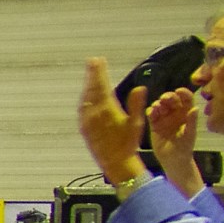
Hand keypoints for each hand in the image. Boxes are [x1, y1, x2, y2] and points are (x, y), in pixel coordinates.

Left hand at [77, 57, 147, 183]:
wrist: (115, 162)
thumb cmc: (128, 144)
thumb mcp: (136, 123)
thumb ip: (137, 104)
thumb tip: (140, 87)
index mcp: (107, 110)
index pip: (102, 85)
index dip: (99, 72)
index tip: (98, 60)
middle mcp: (94, 114)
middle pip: (91, 89)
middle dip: (92, 74)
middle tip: (92, 61)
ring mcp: (87, 121)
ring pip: (85, 97)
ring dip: (88, 84)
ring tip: (90, 73)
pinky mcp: (84, 127)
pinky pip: (82, 108)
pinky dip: (85, 97)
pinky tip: (87, 94)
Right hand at [146, 88, 204, 194]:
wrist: (173, 160)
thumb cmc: (184, 147)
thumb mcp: (189, 134)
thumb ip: (191, 121)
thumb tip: (194, 108)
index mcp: (187, 113)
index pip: (186, 99)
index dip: (183, 93)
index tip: (178, 91)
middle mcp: (175, 113)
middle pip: (172, 100)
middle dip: (168, 97)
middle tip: (164, 99)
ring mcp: (164, 118)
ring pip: (160, 105)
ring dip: (158, 103)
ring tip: (156, 108)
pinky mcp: (154, 124)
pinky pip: (151, 114)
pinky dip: (150, 111)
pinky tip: (150, 113)